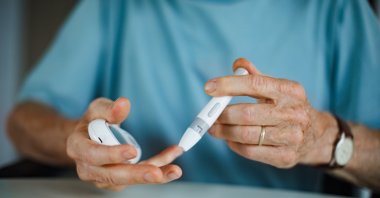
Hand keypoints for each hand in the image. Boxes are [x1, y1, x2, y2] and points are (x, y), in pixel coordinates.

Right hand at [66, 97, 182, 190]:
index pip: (93, 155)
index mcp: (78, 148)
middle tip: (156, 173)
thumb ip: (109, 108)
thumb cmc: (92, 123)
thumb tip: (123, 104)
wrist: (88, 138)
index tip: (131, 151)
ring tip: (173, 170)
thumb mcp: (97, 109)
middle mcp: (89, 168)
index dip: (111, 154)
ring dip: (153, 175)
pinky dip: (158, 167)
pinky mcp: (119, 180)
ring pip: (129, 180)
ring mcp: (104, 177)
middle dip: (136, 175)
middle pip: (112, 175)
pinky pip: (139, 175)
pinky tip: (172, 161)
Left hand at [207, 58, 337, 167]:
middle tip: (210, 116)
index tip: (209, 88)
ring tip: (215, 128)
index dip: (229, 85)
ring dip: (224, 131)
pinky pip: (250, 151)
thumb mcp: (278, 88)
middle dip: (222, 115)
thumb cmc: (288, 107)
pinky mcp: (285, 157)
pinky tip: (230, 139)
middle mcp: (292, 113)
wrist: (317, 135)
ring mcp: (291, 137)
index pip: (255, 84)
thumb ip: (256, 76)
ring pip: (246, 135)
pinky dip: (234, 145)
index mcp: (289, 90)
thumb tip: (237, 64)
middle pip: (246, 114)